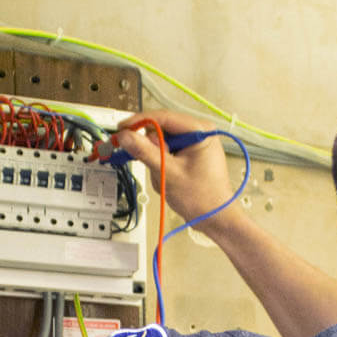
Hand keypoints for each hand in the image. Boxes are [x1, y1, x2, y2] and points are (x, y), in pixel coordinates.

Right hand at [114, 109, 238, 234]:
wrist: (215, 219)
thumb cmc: (203, 199)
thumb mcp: (169, 173)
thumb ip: (145, 152)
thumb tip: (126, 136)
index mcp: (200, 131)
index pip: (163, 117)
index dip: (138, 123)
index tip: (121, 130)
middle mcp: (198, 134)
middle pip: (160, 132)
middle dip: (151, 151)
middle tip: (151, 166)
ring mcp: (193, 146)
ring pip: (160, 145)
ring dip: (157, 163)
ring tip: (167, 180)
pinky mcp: (188, 157)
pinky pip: (166, 156)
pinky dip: (162, 169)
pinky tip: (170, 181)